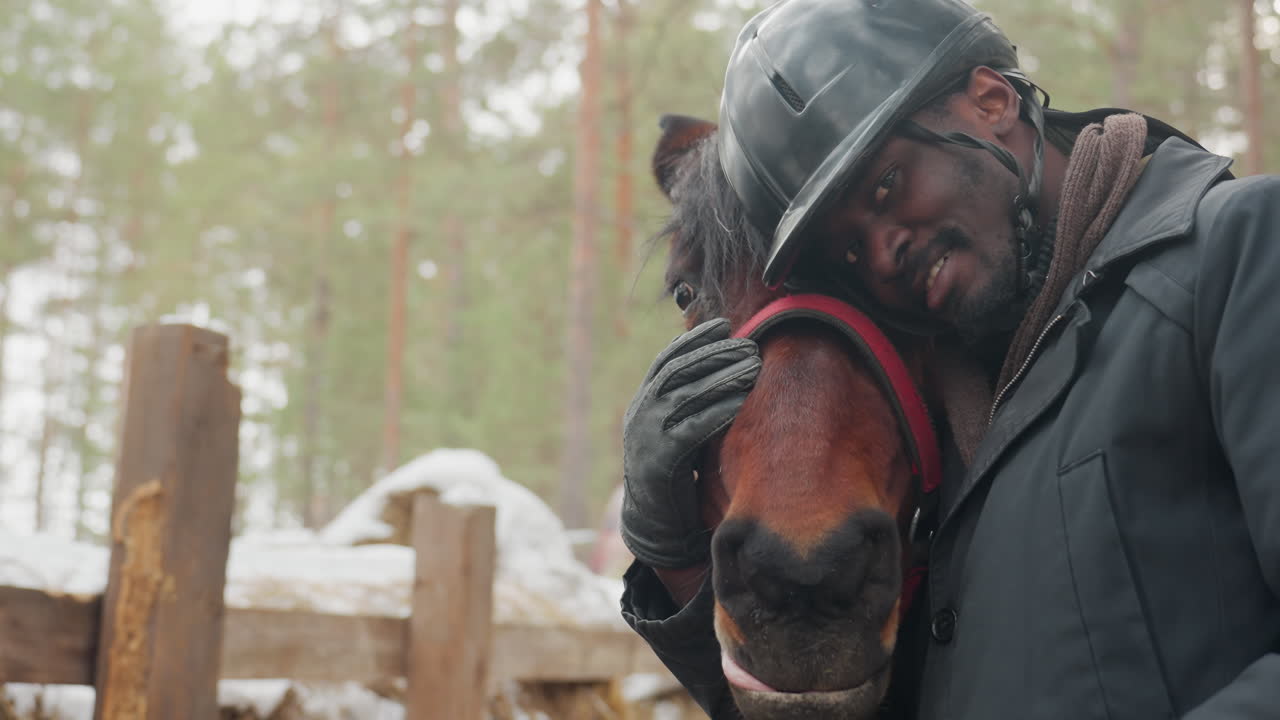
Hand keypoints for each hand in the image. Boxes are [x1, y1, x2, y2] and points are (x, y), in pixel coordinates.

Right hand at [620, 318, 760, 568]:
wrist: (653, 523)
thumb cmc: (674, 473)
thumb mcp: (675, 429)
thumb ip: (688, 402)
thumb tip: (722, 367)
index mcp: (642, 402)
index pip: (666, 360)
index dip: (694, 340)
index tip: (723, 325)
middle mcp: (640, 414)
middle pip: (677, 372)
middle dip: (714, 354)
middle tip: (748, 345)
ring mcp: (647, 437)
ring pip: (685, 395)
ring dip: (722, 377)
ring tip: (752, 366)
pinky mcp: (660, 461)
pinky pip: (690, 429)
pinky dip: (715, 411)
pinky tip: (739, 401)